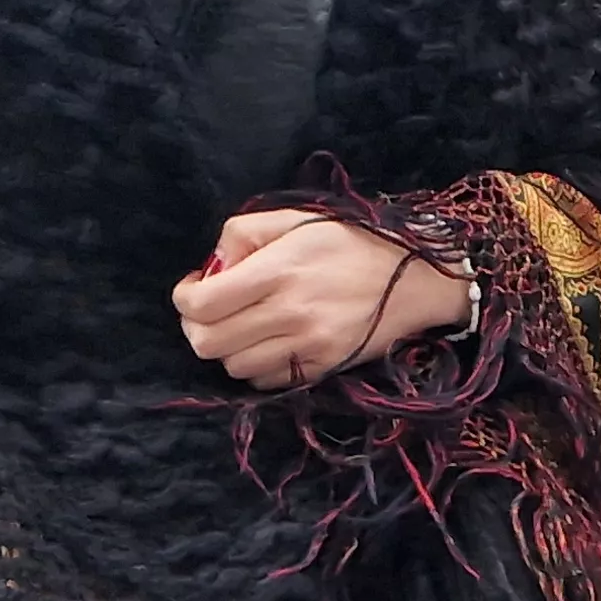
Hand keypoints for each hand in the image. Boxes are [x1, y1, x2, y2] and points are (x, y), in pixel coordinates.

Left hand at [171, 209, 472, 388]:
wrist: (416, 281)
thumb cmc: (353, 242)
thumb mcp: (298, 218)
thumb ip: (244, 232)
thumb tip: (213, 266)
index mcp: (279, 271)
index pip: (202, 305)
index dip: (184, 298)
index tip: (193, 286)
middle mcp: (289, 314)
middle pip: (208, 343)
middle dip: (197, 326)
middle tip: (209, 309)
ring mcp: (307, 347)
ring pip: (233, 367)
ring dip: (228, 347)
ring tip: (243, 323)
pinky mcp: (321, 369)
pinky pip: (265, 382)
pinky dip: (256, 365)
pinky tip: (269, 341)